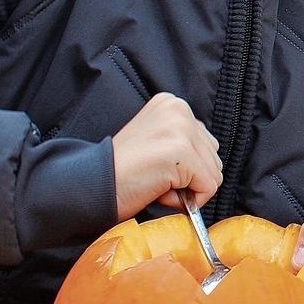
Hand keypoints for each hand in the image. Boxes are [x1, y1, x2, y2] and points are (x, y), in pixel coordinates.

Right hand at [110, 92, 221, 219]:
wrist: (90, 186)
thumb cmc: (121, 172)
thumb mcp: (156, 142)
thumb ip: (182, 142)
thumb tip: (210, 166)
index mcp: (172, 104)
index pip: (205, 143)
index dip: (185, 166)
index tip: (155, 167)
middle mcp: (179, 109)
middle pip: (212, 156)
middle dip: (188, 177)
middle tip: (153, 177)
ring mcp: (181, 129)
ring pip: (213, 173)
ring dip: (186, 188)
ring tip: (155, 182)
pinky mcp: (182, 152)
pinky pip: (208, 187)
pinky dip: (188, 200)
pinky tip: (159, 190)